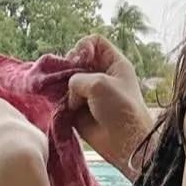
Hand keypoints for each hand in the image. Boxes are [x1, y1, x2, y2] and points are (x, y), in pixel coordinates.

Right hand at [67, 34, 153, 177]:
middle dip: (68, 68)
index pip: (95, 42)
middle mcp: (102, 76)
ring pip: (68, 82)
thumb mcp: (99, 84)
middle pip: (78, 62)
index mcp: (114, 64)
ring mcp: (91, 94)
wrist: (125, 143)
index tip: (77, 60)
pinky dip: (61, 103)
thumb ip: (77, 79)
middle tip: (65, 78)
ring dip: (62, 87)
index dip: (83, 47)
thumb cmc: (119, 108)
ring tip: (62, 95)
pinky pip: (65, 101)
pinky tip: (62, 106)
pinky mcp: (81, 111)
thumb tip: (68, 91)